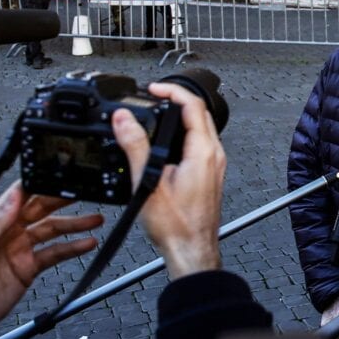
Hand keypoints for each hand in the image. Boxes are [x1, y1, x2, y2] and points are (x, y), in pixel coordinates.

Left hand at [0, 185, 101, 338]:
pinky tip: (87, 244)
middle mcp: (8, 233)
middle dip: (64, 200)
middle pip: (41, 209)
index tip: (62, 174)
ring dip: (74, 224)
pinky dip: (73, 248)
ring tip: (96, 219)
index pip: (19, 195)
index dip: (40, 183)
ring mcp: (19, 250)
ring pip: (52, 230)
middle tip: (87, 192)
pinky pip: (54, 255)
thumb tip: (15, 193)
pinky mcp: (27, 269)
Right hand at [113, 82, 225, 279]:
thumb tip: (124, 119)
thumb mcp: (148, 182)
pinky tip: (166, 141)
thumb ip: (135, 147)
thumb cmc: (175, 225)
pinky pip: (200, 143)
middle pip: (200, 113)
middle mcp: (215, 155)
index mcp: (204, 152)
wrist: (191, 250)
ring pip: (201, 128)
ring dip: (181, 116)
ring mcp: (215, 165)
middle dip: (177, 100)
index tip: (154, 88)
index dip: (172, 91)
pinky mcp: (210, 174)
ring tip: (158, 113)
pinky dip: (183, 134)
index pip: (193, 105)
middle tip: (154, 96)